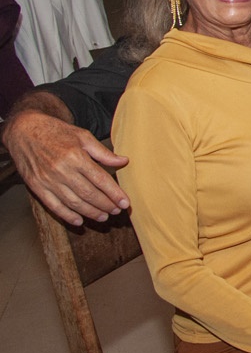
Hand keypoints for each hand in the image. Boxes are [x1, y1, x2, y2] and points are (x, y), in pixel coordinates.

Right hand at [4, 110, 128, 224]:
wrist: (23, 131)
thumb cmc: (56, 131)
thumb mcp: (82, 136)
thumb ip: (103, 152)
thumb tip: (123, 161)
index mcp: (75, 156)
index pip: (100, 179)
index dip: (114, 193)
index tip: (125, 203)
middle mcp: (61, 170)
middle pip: (89, 194)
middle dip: (105, 205)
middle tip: (116, 211)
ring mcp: (48, 180)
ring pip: (73, 202)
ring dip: (90, 212)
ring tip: (103, 217)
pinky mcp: (36, 186)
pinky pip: (53, 205)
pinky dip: (67, 215)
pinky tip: (79, 221)